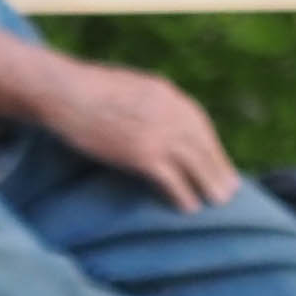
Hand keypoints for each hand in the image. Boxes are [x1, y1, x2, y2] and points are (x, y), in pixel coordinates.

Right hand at [44, 54, 239, 207]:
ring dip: (209, 184)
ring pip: (195, 164)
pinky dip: (184, 194)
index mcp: (166, 93)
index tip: (220, 161)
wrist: (65, 92)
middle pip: (203, 145)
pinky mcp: (143, 154)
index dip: (212, 146)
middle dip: (218, 168)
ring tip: (218, 201)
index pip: (199, 123)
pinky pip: (173, 179)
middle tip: (229, 189)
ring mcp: (158, 133)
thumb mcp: (129, 87)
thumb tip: (158, 122)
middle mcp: (170, 111)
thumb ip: (149, 103)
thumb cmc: (86, 89)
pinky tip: (189, 207)